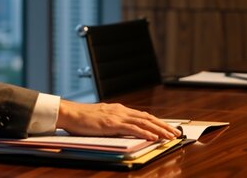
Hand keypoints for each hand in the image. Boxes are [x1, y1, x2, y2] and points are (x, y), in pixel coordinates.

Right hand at [55, 100, 179, 140]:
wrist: (70, 113)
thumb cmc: (82, 118)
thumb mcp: (101, 118)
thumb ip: (113, 122)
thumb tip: (122, 129)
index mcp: (119, 109)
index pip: (143, 115)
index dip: (157, 122)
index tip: (168, 128)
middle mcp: (121, 110)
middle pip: (148, 117)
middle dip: (164, 126)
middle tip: (176, 133)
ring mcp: (117, 116)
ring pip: (144, 122)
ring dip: (159, 129)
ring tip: (170, 136)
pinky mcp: (112, 123)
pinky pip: (132, 128)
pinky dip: (145, 132)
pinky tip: (153, 136)